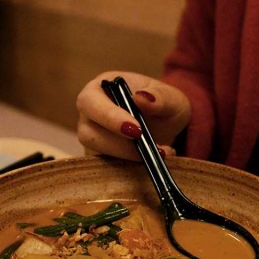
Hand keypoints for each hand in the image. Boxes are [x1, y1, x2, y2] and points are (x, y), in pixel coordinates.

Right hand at [76, 71, 190, 159]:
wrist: (166, 126)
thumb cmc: (163, 104)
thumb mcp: (170, 98)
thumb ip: (160, 97)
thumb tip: (141, 98)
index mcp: (99, 89)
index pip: (90, 102)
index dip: (109, 117)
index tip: (136, 130)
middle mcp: (89, 115)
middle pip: (88, 133)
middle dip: (120, 145)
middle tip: (151, 148)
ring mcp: (92, 139)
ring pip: (97, 155)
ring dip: (129, 158)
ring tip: (161, 152)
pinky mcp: (99, 158)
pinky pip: (107, 169)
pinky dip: (131, 168)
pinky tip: (153, 160)